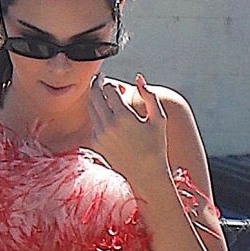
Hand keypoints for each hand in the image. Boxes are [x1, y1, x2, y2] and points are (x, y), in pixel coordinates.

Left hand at [86, 73, 169, 197]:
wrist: (145, 173)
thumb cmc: (156, 144)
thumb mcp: (158, 118)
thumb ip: (149, 95)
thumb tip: (138, 77)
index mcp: (123, 116)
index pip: (108, 89)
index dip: (109, 82)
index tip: (110, 80)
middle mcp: (108, 125)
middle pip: (95, 96)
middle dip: (96, 85)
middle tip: (99, 78)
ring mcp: (99, 135)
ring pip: (91, 109)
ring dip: (94, 99)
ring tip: (100, 92)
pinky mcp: (95, 144)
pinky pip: (92, 123)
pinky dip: (96, 114)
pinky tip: (103, 111)